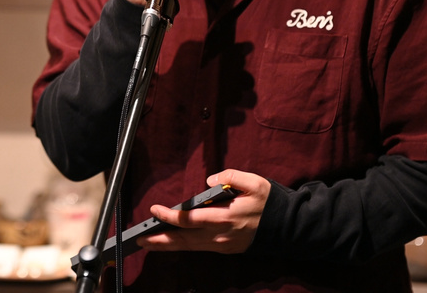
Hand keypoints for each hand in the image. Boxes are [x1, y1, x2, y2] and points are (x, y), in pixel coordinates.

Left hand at [138, 170, 269, 253]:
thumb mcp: (255, 182)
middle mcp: (220, 235)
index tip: (154, 210)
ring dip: (167, 245)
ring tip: (147, 242)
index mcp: (225, 217)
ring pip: (189, 247)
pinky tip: (170, 242)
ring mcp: (222, 245)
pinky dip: (182, 246)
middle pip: (184, 239)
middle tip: (140, 238)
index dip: (170, 216)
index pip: (190, 219)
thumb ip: (231, 176)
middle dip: (160, 239)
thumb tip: (210, 180)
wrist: (287, 227)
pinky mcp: (224, 249)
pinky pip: (198, 248)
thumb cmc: (269, 202)